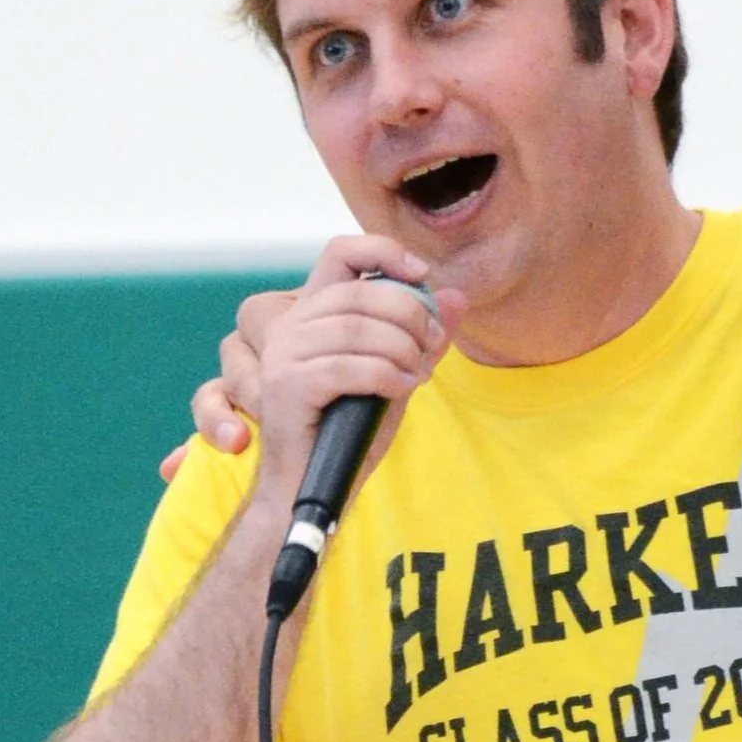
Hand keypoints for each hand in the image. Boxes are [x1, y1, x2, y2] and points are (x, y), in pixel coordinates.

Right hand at [157, 241, 461, 493]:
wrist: (312, 490)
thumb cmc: (350, 433)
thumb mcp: (396, 376)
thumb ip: (423, 338)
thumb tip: (458, 298)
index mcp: (312, 315)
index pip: (341, 253)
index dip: (384, 251)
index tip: (421, 274)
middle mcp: (291, 327)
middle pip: (362, 291)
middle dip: (411, 315)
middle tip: (431, 347)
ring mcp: (283, 355)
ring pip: (359, 329)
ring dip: (402, 351)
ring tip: (416, 375)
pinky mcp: (286, 386)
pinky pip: (350, 366)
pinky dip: (387, 376)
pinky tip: (402, 390)